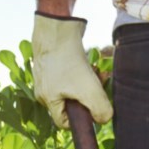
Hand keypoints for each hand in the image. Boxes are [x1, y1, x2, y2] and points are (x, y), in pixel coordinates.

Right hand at [31, 13, 112, 128]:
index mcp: (47, 100)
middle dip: (89, 96)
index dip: (81, 120)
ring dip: (89, 82)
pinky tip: (91, 62)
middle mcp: (44, 89)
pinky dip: (83, 70)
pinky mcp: (55, 61)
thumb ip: (100, 110)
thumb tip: (104, 119)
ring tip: (98, 71)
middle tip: (100, 85)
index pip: (63, 122)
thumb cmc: (69, 60)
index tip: (94, 107)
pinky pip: (71, 72)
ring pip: (74, 87)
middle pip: (71, 103)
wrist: (58, 26)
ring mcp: (48, 74)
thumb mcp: (89, 90)